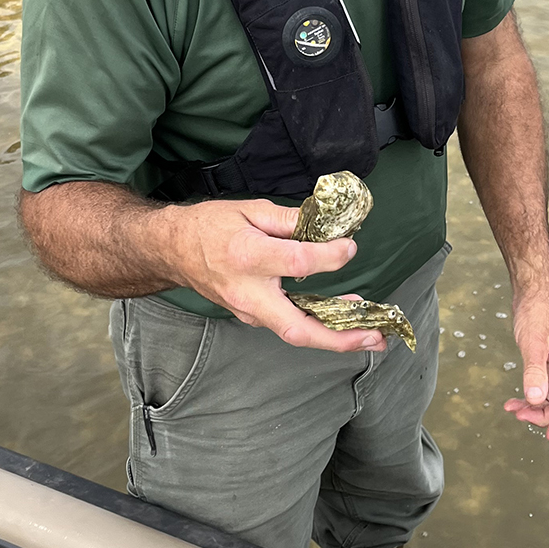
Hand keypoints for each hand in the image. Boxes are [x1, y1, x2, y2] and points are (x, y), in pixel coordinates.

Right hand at [156, 198, 385, 352]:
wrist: (173, 249)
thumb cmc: (211, 225)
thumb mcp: (252, 209)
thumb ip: (292, 220)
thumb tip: (329, 227)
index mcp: (248, 257)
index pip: (299, 263)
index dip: (330, 257)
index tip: (349, 247)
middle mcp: (249, 292)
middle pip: (297, 328)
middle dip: (339, 337)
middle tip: (374, 336)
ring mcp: (248, 311)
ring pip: (295, 333)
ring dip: (336, 338)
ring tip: (372, 335)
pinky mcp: (251, 317)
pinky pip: (288, 325)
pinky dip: (318, 326)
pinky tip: (343, 320)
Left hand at [502, 285, 548, 439]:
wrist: (534, 291)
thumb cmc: (538, 310)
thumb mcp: (533, 342)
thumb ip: (535, 372)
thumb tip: (536, 399)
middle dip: (543, 414)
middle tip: (519, 415)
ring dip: (535, 407)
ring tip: (513, 408)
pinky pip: (546, 388)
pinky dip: (532, 395)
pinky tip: (516, 400)